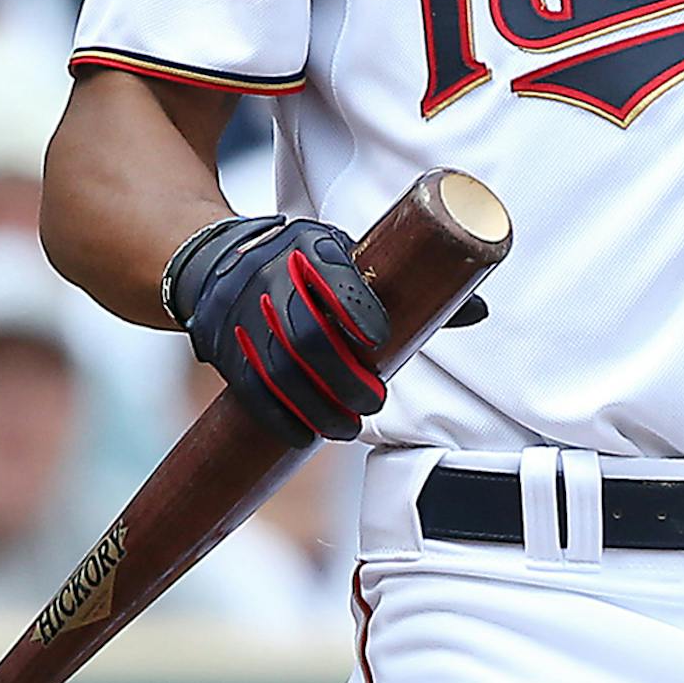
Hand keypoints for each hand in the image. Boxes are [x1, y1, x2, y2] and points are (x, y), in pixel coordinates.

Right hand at [166, 214, 392, 445]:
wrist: (216, 261)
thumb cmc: (293, 260)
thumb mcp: (333, 249)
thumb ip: (385, 279)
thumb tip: (467, 312)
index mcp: (306, 248)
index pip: (333, 277)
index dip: (358, 311)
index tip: (380, 340)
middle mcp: (270, 278)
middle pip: (306, 335)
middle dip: (345, 377)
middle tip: (373, 400)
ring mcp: (242, 315)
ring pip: (280, 371)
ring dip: (317, 408)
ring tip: (347, 426)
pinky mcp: (226, 348)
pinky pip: (250, 390)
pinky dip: (280, 418)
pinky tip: (305, 434)